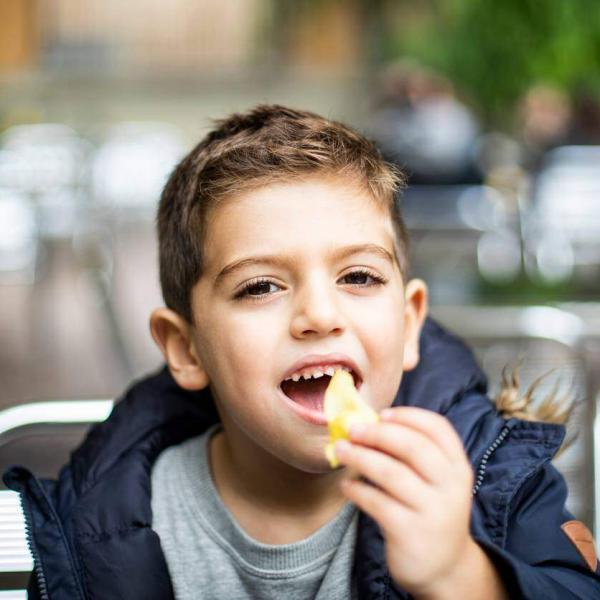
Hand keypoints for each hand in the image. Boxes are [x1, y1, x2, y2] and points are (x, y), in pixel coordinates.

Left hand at [334, 406, 505, 598]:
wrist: (444, 567)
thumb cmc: (429, 510)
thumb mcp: (434, 481)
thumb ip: (411, 454)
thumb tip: (366, 424)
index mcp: (458, 466)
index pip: (439, 428)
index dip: (408, 416)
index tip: (381, 413)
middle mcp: (451, 486)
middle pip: (414, 446)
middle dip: (378, 433)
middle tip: (351, 429)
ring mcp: (433, 511)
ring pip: (391, 473)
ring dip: (360, 457)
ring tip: (340, 451)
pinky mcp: (411, 533)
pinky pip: (377, 502)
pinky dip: (357, 489)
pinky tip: (346, 485)